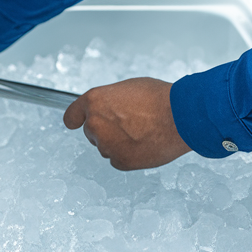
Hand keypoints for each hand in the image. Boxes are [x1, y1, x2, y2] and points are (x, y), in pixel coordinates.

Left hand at [63, 77, 190, 170]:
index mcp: (95, 101)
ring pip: (107, 147)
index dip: (75, 119)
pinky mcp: (120, 162)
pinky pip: (118, 160)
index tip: (74, 123)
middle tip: (130, 123)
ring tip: (143, 131)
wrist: (180, 116)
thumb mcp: (128, 88)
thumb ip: (111, 101)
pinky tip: (145, 144)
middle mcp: (95, 124)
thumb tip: (110, 110)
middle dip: (106, 129)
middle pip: (92, 132)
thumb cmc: (159, 98)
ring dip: (119, 143)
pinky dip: (129, 155)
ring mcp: (107, 145)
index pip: (72, 115)